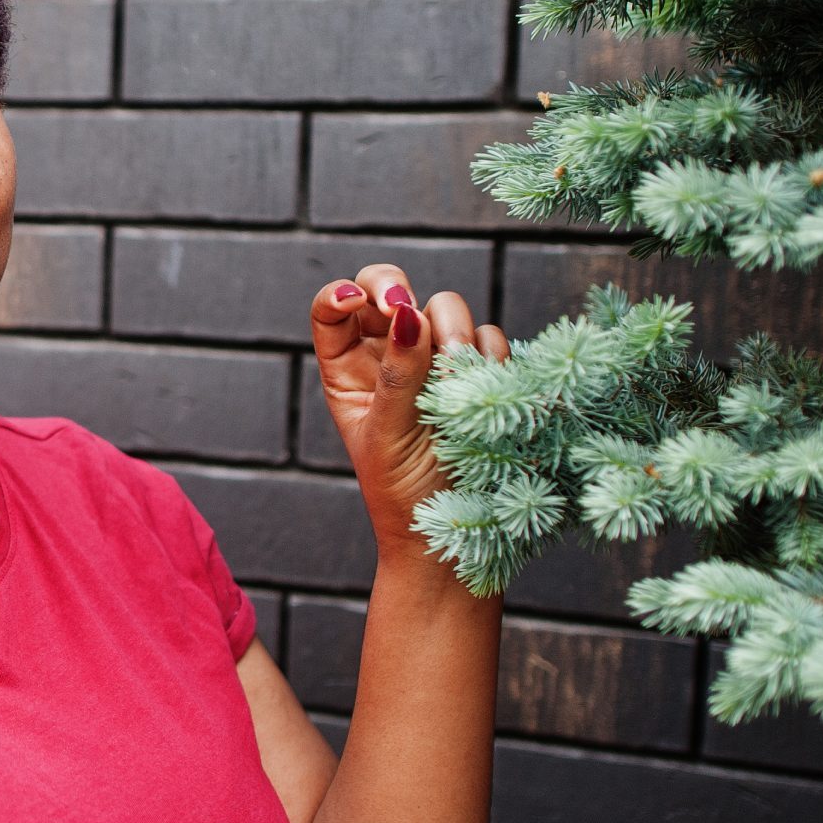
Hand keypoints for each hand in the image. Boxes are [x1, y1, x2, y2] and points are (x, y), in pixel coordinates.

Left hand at [310, 264, 510, 558]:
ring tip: (453, 383)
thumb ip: (398, 375)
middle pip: (389, 289)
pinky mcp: (479, 370)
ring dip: (452, 333)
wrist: (455, 534)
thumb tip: (408, 316)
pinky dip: (486, 356)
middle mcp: (390, 355)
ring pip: (445, 307)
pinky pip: (487, 338)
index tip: (358, 300)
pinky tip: (481, 391)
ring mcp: (437, 359)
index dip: (342, 293)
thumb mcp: (387, 435)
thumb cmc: (402, 493)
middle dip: (397, 289)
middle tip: (407, 311)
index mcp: (348, 370)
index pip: (335, 311)